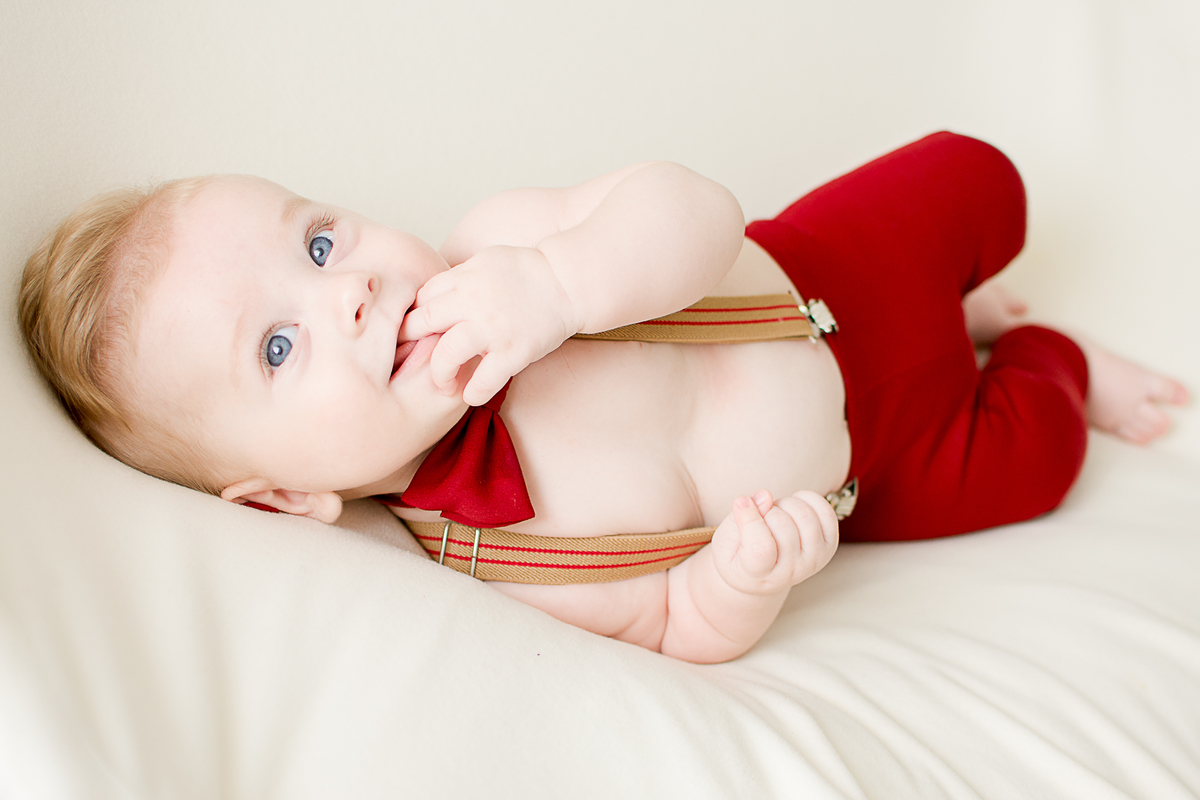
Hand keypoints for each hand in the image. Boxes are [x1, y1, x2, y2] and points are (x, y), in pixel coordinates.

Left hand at [400, 245, 578, 405]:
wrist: (568, 281)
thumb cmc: (528, 271)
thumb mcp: (485, 260)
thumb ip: (457, 278)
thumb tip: (429, 294)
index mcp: (464, 278)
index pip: (422, 298)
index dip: (413, 316)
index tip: (414, 331)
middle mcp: (473, 302)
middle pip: (423, 323)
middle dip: (410, 342)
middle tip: (409, 358)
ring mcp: (493, 329)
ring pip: (446, 354)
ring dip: (439, 373)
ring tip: (443, 382)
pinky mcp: (514, 351)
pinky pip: (485, 379)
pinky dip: (473, 392)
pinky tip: (470, 395)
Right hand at [709, 489, 838, 594]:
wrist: (761, 576)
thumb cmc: (737, 556)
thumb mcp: (726, 542)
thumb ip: (740, 519)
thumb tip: (765, 495)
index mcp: (759, 575)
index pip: (762, 548)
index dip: (751, 520)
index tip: (741, 504)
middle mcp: (791, 572)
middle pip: (784, 526)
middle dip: (766, 509)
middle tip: (759, 515)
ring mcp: (813, 560)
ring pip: (805, 517)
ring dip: (785, 504)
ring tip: (774, 513)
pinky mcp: (828, 548)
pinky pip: (827, 514)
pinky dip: (808, 499)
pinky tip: (792, 505)